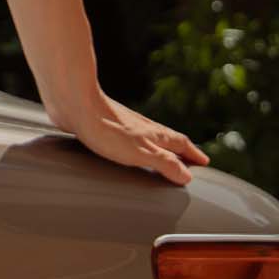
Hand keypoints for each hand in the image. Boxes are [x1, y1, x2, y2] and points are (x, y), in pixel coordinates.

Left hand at [43, 88, 211, 186]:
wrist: (74, 102)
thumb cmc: (106, 129)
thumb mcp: (140, 152)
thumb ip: (164, 163)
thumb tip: (187, 176)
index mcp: (153, 134)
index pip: (180, 144)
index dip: (192, 154)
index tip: (204, 161)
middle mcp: (141, 127)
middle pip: (166, 138)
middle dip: (179, 149)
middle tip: (188, 158)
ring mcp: (123, 125)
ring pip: (148, 136)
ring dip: (158, 146)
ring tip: (161, 154)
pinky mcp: (104, 125)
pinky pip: (128, 137)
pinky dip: (136, 144)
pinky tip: (125, 148)